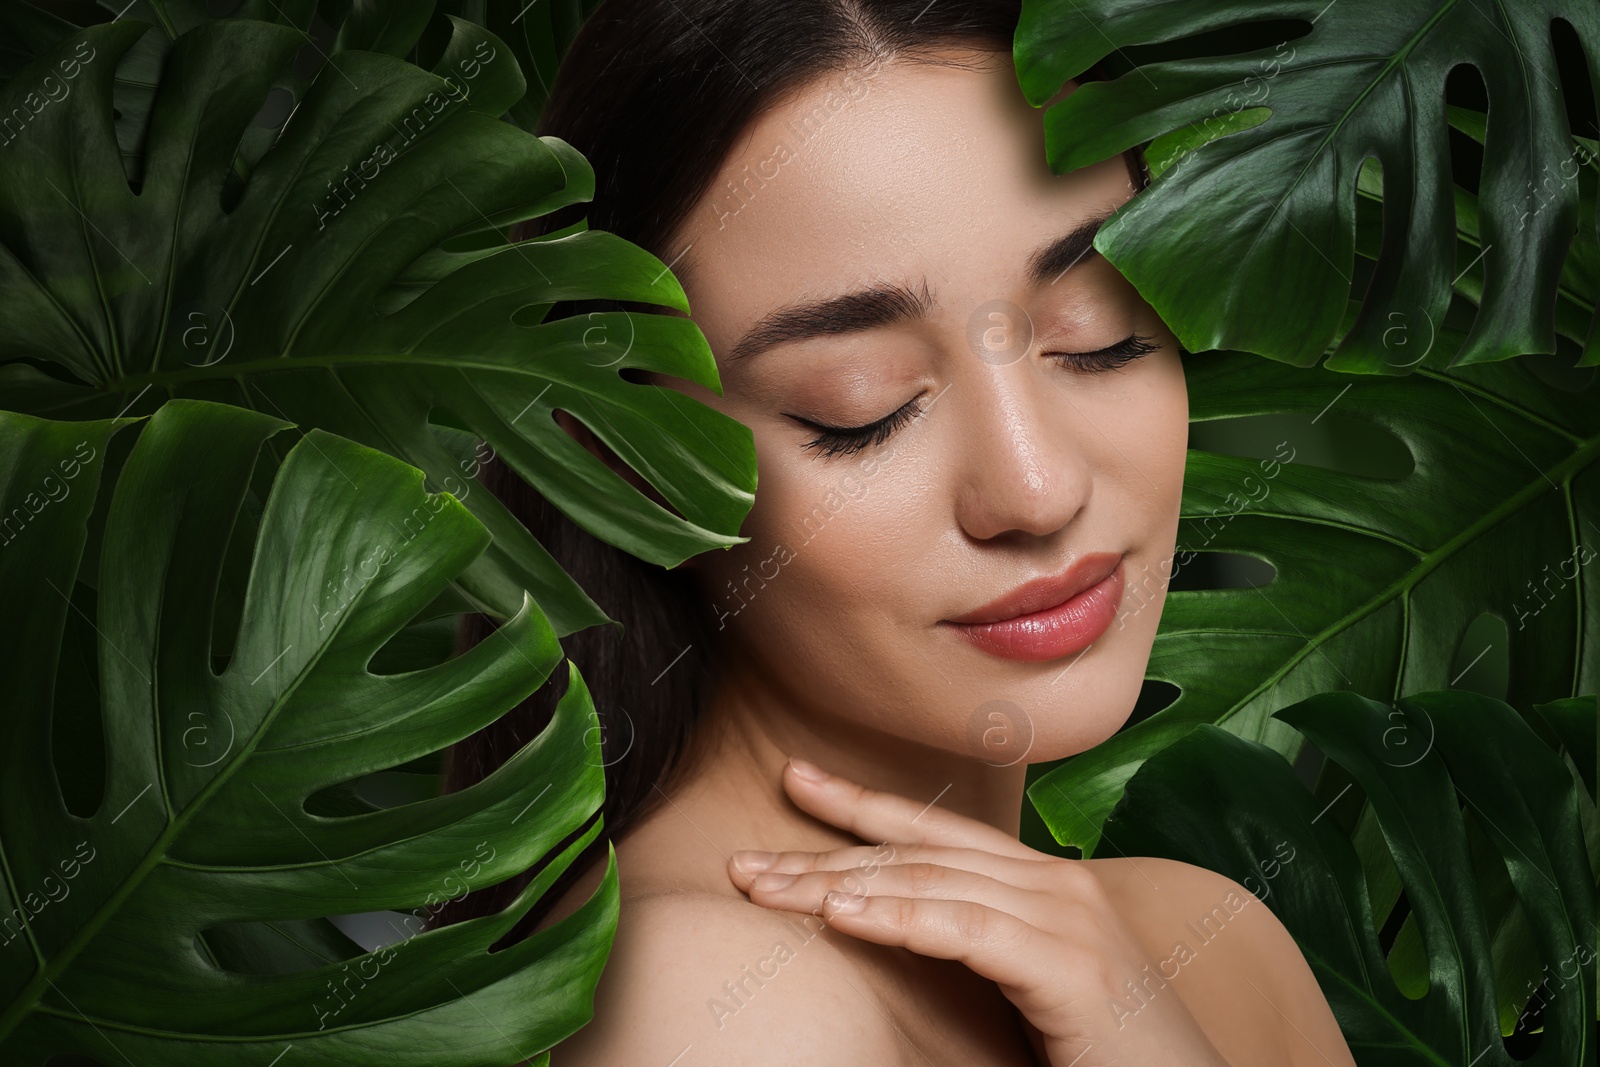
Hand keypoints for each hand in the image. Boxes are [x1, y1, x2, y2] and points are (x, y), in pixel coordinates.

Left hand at [726, 758, 1232, 1066]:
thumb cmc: (1110, 1059)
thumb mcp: (1031, 991)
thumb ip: (979, 948)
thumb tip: (898, 926)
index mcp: (1046, 888)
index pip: (938, 832)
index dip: (862, 807)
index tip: (796, 782)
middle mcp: (1059, 886)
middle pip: (919, 852)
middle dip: (825, 850)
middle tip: (743, 861)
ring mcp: (1069, 918)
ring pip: (931, 881)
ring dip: (837, 883)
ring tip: (764, 885)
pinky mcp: (1072, 966)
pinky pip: (967, 930)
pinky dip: (899, 918)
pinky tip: (840, 916)